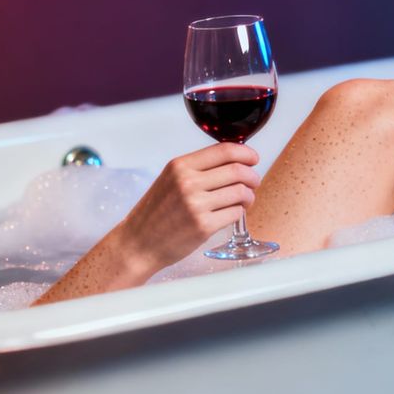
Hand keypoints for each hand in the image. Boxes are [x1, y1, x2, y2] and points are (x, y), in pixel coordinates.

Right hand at [117, 143, 261, 271]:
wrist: (139, 243)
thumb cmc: (156, 213)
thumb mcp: (170, 180)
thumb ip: (196, 168)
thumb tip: (233, 161)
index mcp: (180, 166)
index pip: (224, 150)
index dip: (246, 153)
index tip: (253, 158)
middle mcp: (188, 182)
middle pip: (237, 170)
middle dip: (253, 176)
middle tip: (254, 182)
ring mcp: (196, 205)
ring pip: (241, 192)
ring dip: (249, 196)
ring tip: (244, 200)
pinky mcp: (204, 226)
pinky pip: (235, 213)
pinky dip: (240, 213)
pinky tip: (232, 214)